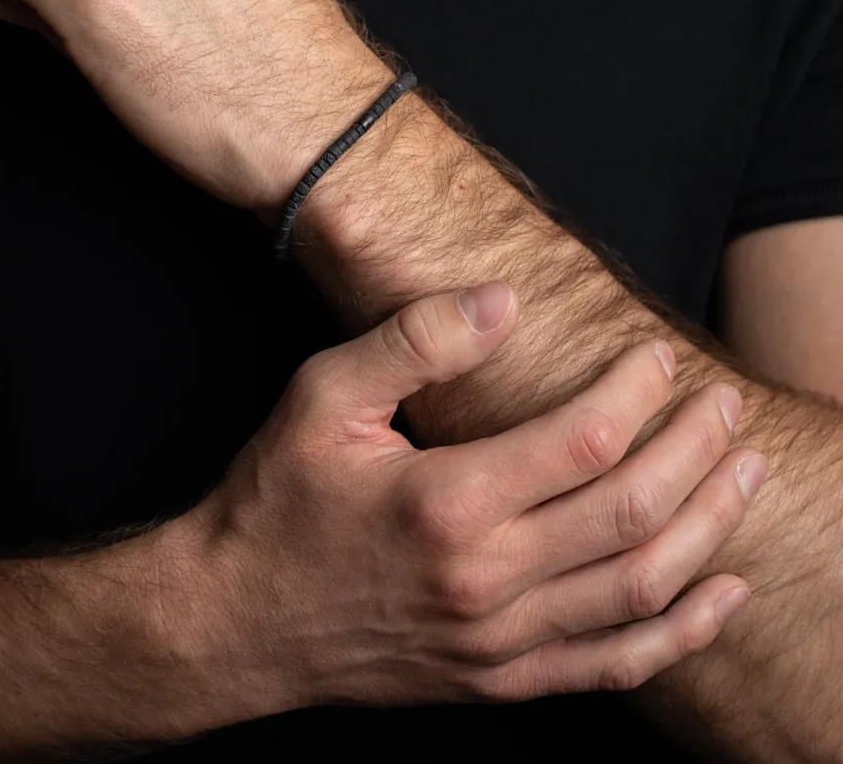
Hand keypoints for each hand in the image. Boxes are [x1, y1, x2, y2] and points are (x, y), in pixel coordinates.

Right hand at [157, 281, 763, 730]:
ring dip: (711, 527)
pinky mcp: (500, 680)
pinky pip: (615, 665)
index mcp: (446, 502)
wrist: (235, 620)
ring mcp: (498, 642)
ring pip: (640, 586)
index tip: (659, 356)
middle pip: (632, 511)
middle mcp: (484, 580)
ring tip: (746, 473)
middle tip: (725, 405)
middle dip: (695, 449)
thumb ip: (414, 342)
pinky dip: (682, 632)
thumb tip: (502, 301)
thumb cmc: (277, 498)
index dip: (638, 391)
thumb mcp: (323, 397)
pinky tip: (724, 594)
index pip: (585, 442)